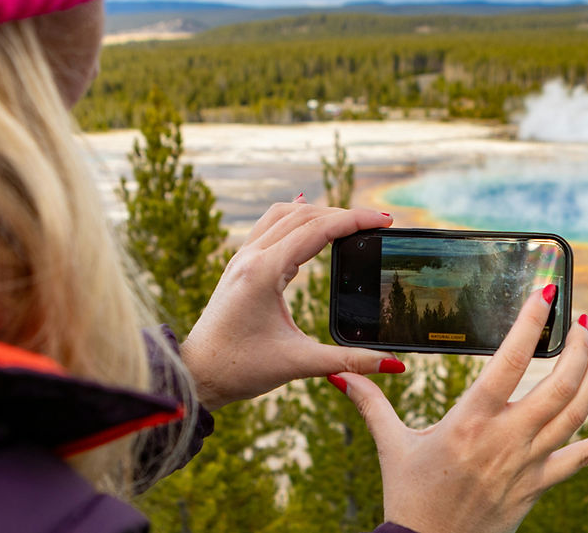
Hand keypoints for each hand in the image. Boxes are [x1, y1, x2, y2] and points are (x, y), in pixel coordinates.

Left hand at [180, 199, 401, 409]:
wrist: (194, 375)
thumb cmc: (239, 369)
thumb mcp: (299, 364)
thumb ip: (349, 361)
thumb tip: (393, 365)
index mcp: (263, 272)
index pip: (318, 229)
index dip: (356, 220)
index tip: (386, 220)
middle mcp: (250, 257)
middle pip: (304, 214)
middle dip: (345, 214)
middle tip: (378, 222)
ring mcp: (242, 258)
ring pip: (285, 214)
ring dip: (320, 212)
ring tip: (351, 222)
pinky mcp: (240, 266)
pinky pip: (270, 226)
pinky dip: (297, 219)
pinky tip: (310, 221)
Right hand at [334, 287, 587, 532]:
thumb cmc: (409, 496)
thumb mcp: (391, 445)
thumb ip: (372, 404)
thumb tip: (342, 373)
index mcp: (471, 420)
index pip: (510, 360)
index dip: (531, 323)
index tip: (547, 292)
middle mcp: (508, 438)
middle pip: (559, 384)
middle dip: (578, 347)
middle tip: (585, 321)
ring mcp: (530, 462)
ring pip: (578, 412)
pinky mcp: (541, 484)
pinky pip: (586, 459)